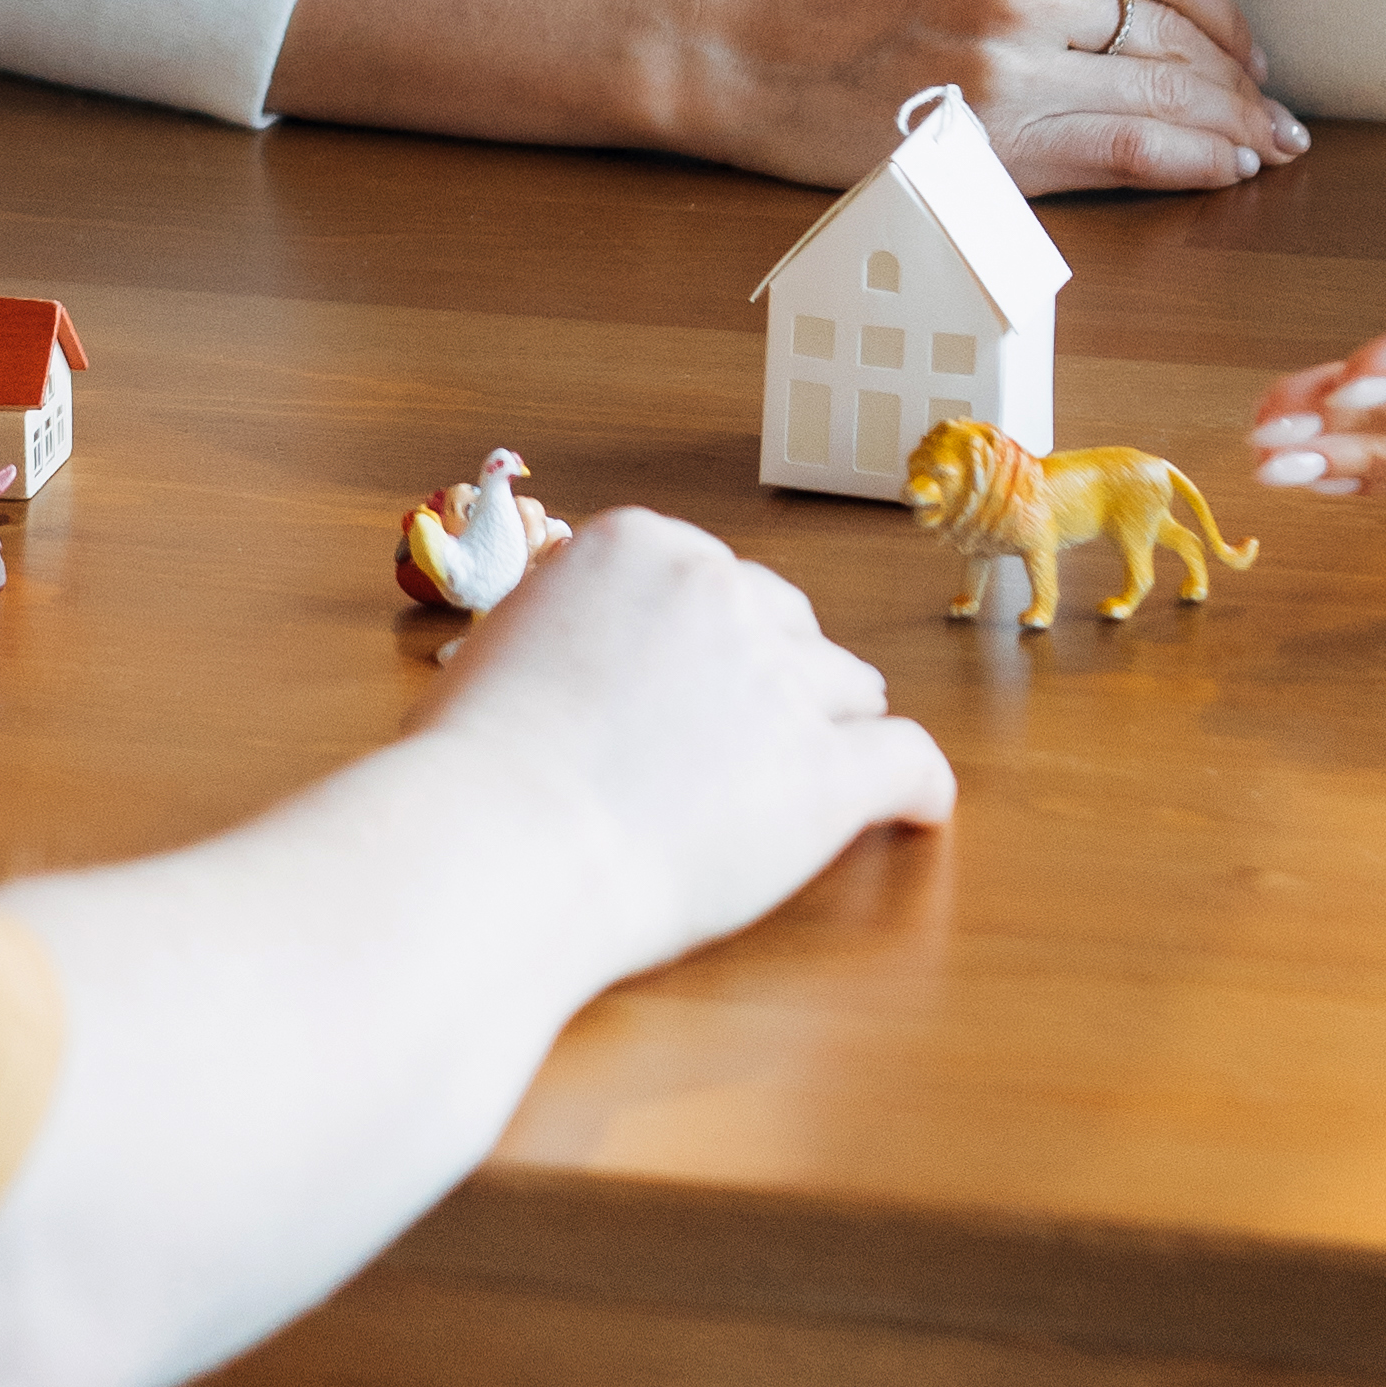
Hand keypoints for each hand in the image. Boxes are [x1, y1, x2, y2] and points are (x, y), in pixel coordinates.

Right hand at [427, 502, 952, 977]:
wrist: (499, 841)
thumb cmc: (468, 768)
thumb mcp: (496, 652)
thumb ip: (555, 639)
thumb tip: (556, 669)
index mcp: (637, 545)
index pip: (709, 578)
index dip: (709, 639)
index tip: (699, 682)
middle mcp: (717, 589)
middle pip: (786, 622)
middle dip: (775, 675)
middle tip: (747, 737)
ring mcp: (780, 678)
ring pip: (849, 686)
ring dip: (834, 725)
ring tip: (819, 774)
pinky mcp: (824, 772)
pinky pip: (909, 762)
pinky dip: (917, 785)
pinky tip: (917, 808)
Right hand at [674, 0, 1305, 195]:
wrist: (736, 41)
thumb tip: (1150, 11)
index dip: (1227, 15)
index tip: (1250, 46)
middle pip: (1178, 38)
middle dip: (1244, 83)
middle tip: (1281, 113)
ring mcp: (1008, 67)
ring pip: (1163, 98)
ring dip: (1232, 128)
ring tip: (1269, 146)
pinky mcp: (987, 142)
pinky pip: (1118, 153)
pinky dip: (1185, 161)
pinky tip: (1220, 167)